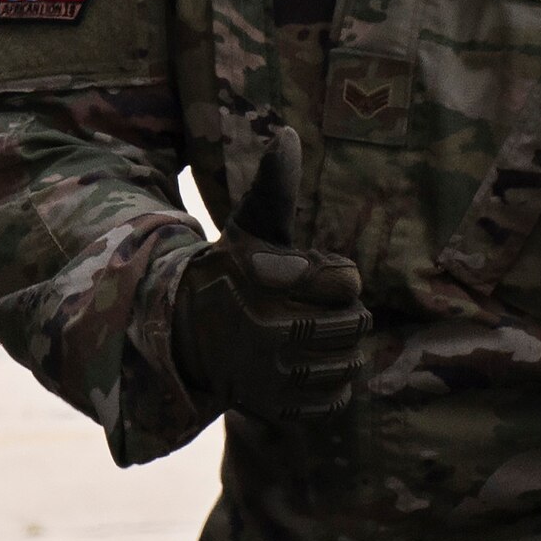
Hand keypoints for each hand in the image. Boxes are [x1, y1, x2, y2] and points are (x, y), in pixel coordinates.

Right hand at [171, 127, 370, 419]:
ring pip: (349, 363)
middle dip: (344, 312)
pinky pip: (335, 400)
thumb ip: (276, 185)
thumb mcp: (250, 227)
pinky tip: (308, 367)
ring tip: (313, 337)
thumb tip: (287, 132)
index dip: (338, 276)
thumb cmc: (232, 273)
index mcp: (268, 281)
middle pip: (355, 323)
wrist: (184, 336)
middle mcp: (268, 330)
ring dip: (341, 350)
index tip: (314, 275)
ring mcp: (271, 375)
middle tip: (315, 308)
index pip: (348, 281)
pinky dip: (331, 386)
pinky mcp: (276, 408)